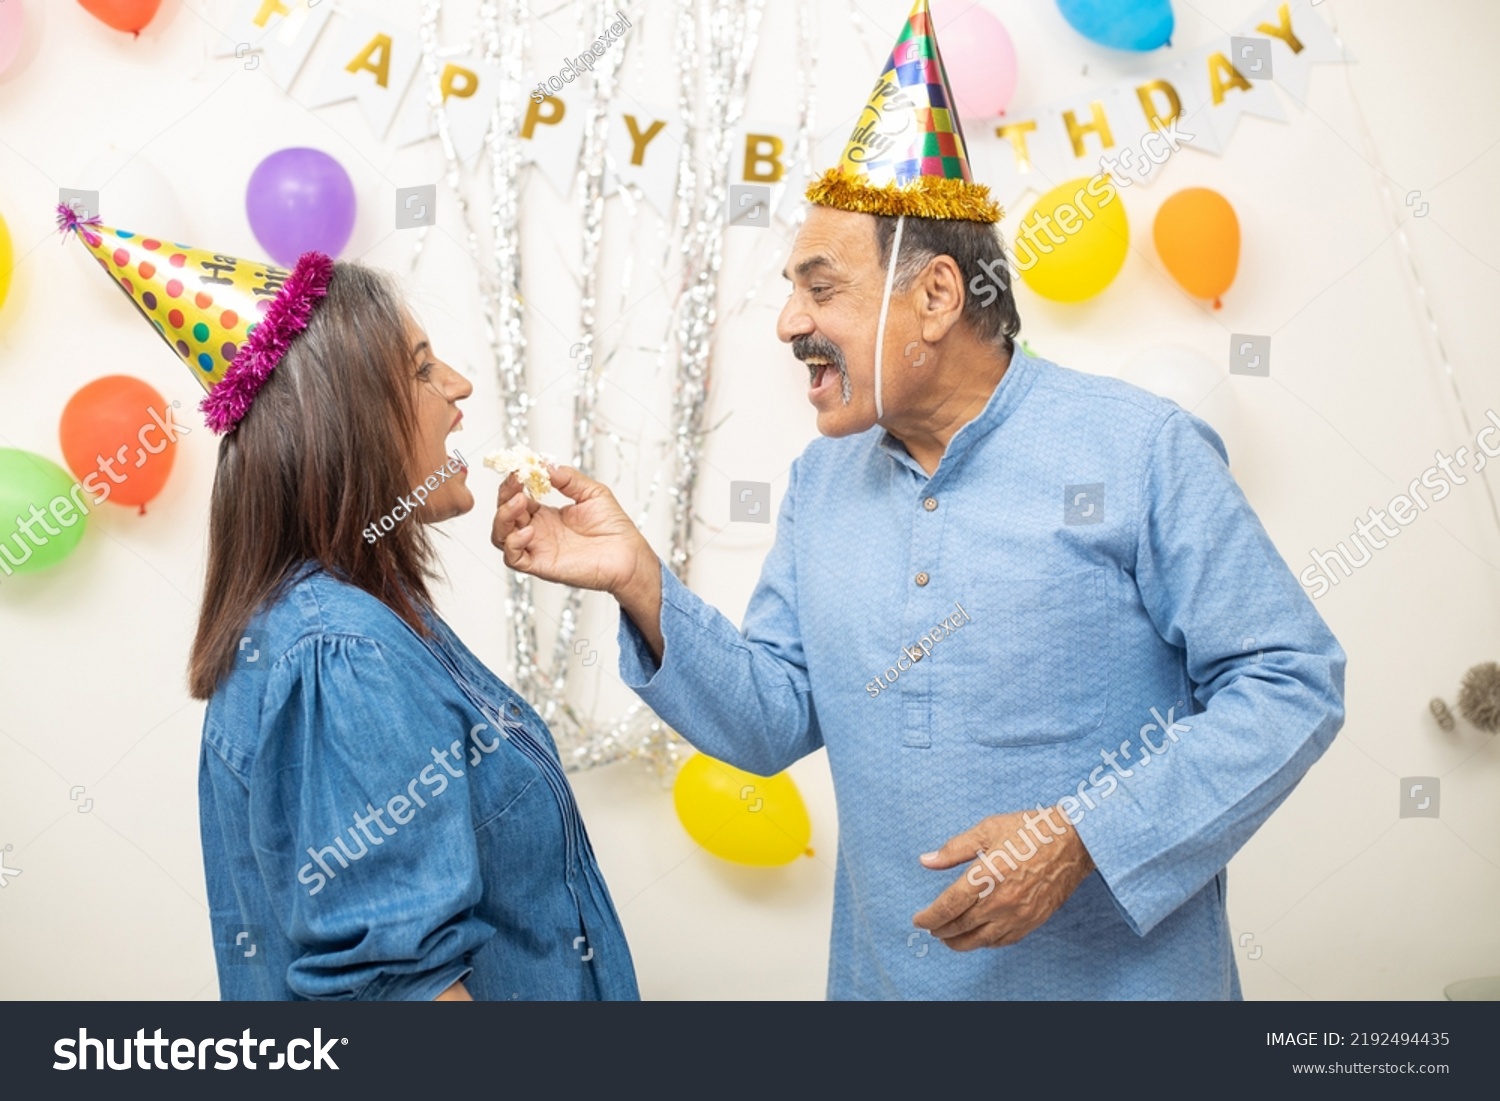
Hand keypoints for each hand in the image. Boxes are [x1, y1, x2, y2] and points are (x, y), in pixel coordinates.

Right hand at [491, 465, 653, 597]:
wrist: (629, 555)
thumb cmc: (614, 528)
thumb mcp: (592, 492)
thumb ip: (568, 478)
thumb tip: (546, 465)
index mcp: (545, 516)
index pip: (516, 498)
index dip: (513, 483)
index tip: (517, 468)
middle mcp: (538, 532)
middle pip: (504, 515)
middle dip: (505, 495)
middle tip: (516, 481)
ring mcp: (538, 549)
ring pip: (501, 536)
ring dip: (503, 517)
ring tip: (519, 501)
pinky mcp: (542, 566)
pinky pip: (514, 558)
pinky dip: (513, 543)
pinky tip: (529, 531)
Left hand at [912, 806, 1094, 950]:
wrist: (1073, 842)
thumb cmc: (1029, 830)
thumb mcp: (987, 830)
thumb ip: (953, 849)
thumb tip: (926, 861)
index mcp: (987, 875)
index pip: (949, 905)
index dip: (929, 917)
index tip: (919, 920)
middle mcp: (1001, 900)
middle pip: (961, 926)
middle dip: (940, 930)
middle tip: (930, 928)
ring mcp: (1019, 914)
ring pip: (980, 940)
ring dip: (959, 942)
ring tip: (948, 938)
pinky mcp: (1033, 920)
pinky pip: (1003, 941)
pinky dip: (985, 942)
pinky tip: (978, 937)